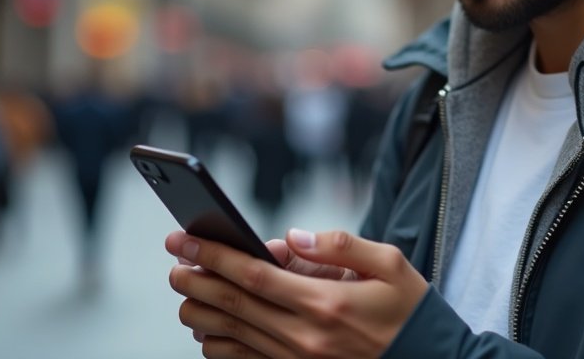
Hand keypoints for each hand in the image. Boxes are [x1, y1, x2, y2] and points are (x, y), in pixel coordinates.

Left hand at [166, 228, 427, 358]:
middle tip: (172, 264)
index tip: (185, 240)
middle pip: (233, 306)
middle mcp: (304, 338)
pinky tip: (209, 328)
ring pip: (231, 338)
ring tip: (187, 292)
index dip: (215, 257)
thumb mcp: (390, 265)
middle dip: (196, 281)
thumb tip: (293, 237)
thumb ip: (340, 245)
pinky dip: (218, 346)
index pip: (254, 276)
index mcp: (326, 304)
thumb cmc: (410, 311)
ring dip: (201, 313)